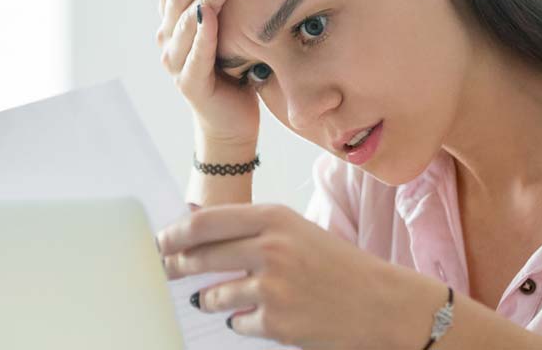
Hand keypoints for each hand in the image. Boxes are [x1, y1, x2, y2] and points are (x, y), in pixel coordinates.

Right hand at [154, 0, 259, 144]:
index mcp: (173, 17)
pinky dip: (203, 35)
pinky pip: (196, 55)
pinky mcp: (190, 83)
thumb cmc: (232, 66)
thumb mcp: (228, 24)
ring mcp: (175, 60)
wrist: (230, 118)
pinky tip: (210, 16)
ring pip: (184, 21)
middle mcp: (167, 35)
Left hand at [155, 204, 414, 348]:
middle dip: (175, 266)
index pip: (205, 223)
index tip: (159, 241)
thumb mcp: (297, 231)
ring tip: (217, 298)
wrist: (382, 304)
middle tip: (165, 271)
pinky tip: (261, 315)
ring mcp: (272, 288)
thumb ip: (251, 230)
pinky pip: (237, 323)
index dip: (174, 234)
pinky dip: (241, 321)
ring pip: (213, 295)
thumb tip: (195, 234)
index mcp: (275, 218)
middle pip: (199, 257)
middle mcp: (271, 248)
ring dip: (210, 298)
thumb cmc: (337, 264)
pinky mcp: (276, 323)